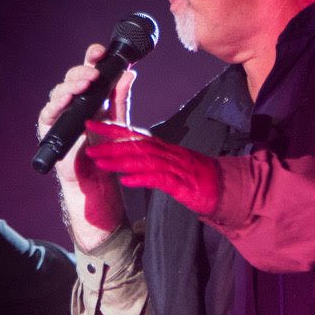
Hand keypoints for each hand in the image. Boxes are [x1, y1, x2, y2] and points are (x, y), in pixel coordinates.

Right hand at [38, 44, 135, 184]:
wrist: (96, 177)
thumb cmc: (105, 150)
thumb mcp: (118, 120)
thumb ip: (121, 98)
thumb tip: (129, 73)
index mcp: (90, 95)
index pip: (89, 70)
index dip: (92, 58)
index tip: (100, 52)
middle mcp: (73, 100)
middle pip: (73, 77)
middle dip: (83, 71)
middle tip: (95, 73)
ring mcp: (60, 112)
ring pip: (60, 91)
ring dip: (71, 85)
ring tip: (84, 84)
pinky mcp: (49, 126)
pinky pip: (49, 112)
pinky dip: (56, 104)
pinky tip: (66, 99)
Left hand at [84, 120, 220, 216]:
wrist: (227, 189)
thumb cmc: (200, 179)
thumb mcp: (173, 166)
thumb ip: (154, 162)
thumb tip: (132, 162)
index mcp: (163, 149)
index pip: (134, 135)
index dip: (111, 129)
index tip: (91, 125)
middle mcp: (167, 154)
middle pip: (135, 145)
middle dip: (109, 144)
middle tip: (88, 144)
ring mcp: (174, 167)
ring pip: (143, 160)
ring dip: (119, 161)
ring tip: (100, 162)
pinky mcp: (181, 184)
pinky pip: (159, 179)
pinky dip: (142, 179)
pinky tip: (126, 181)